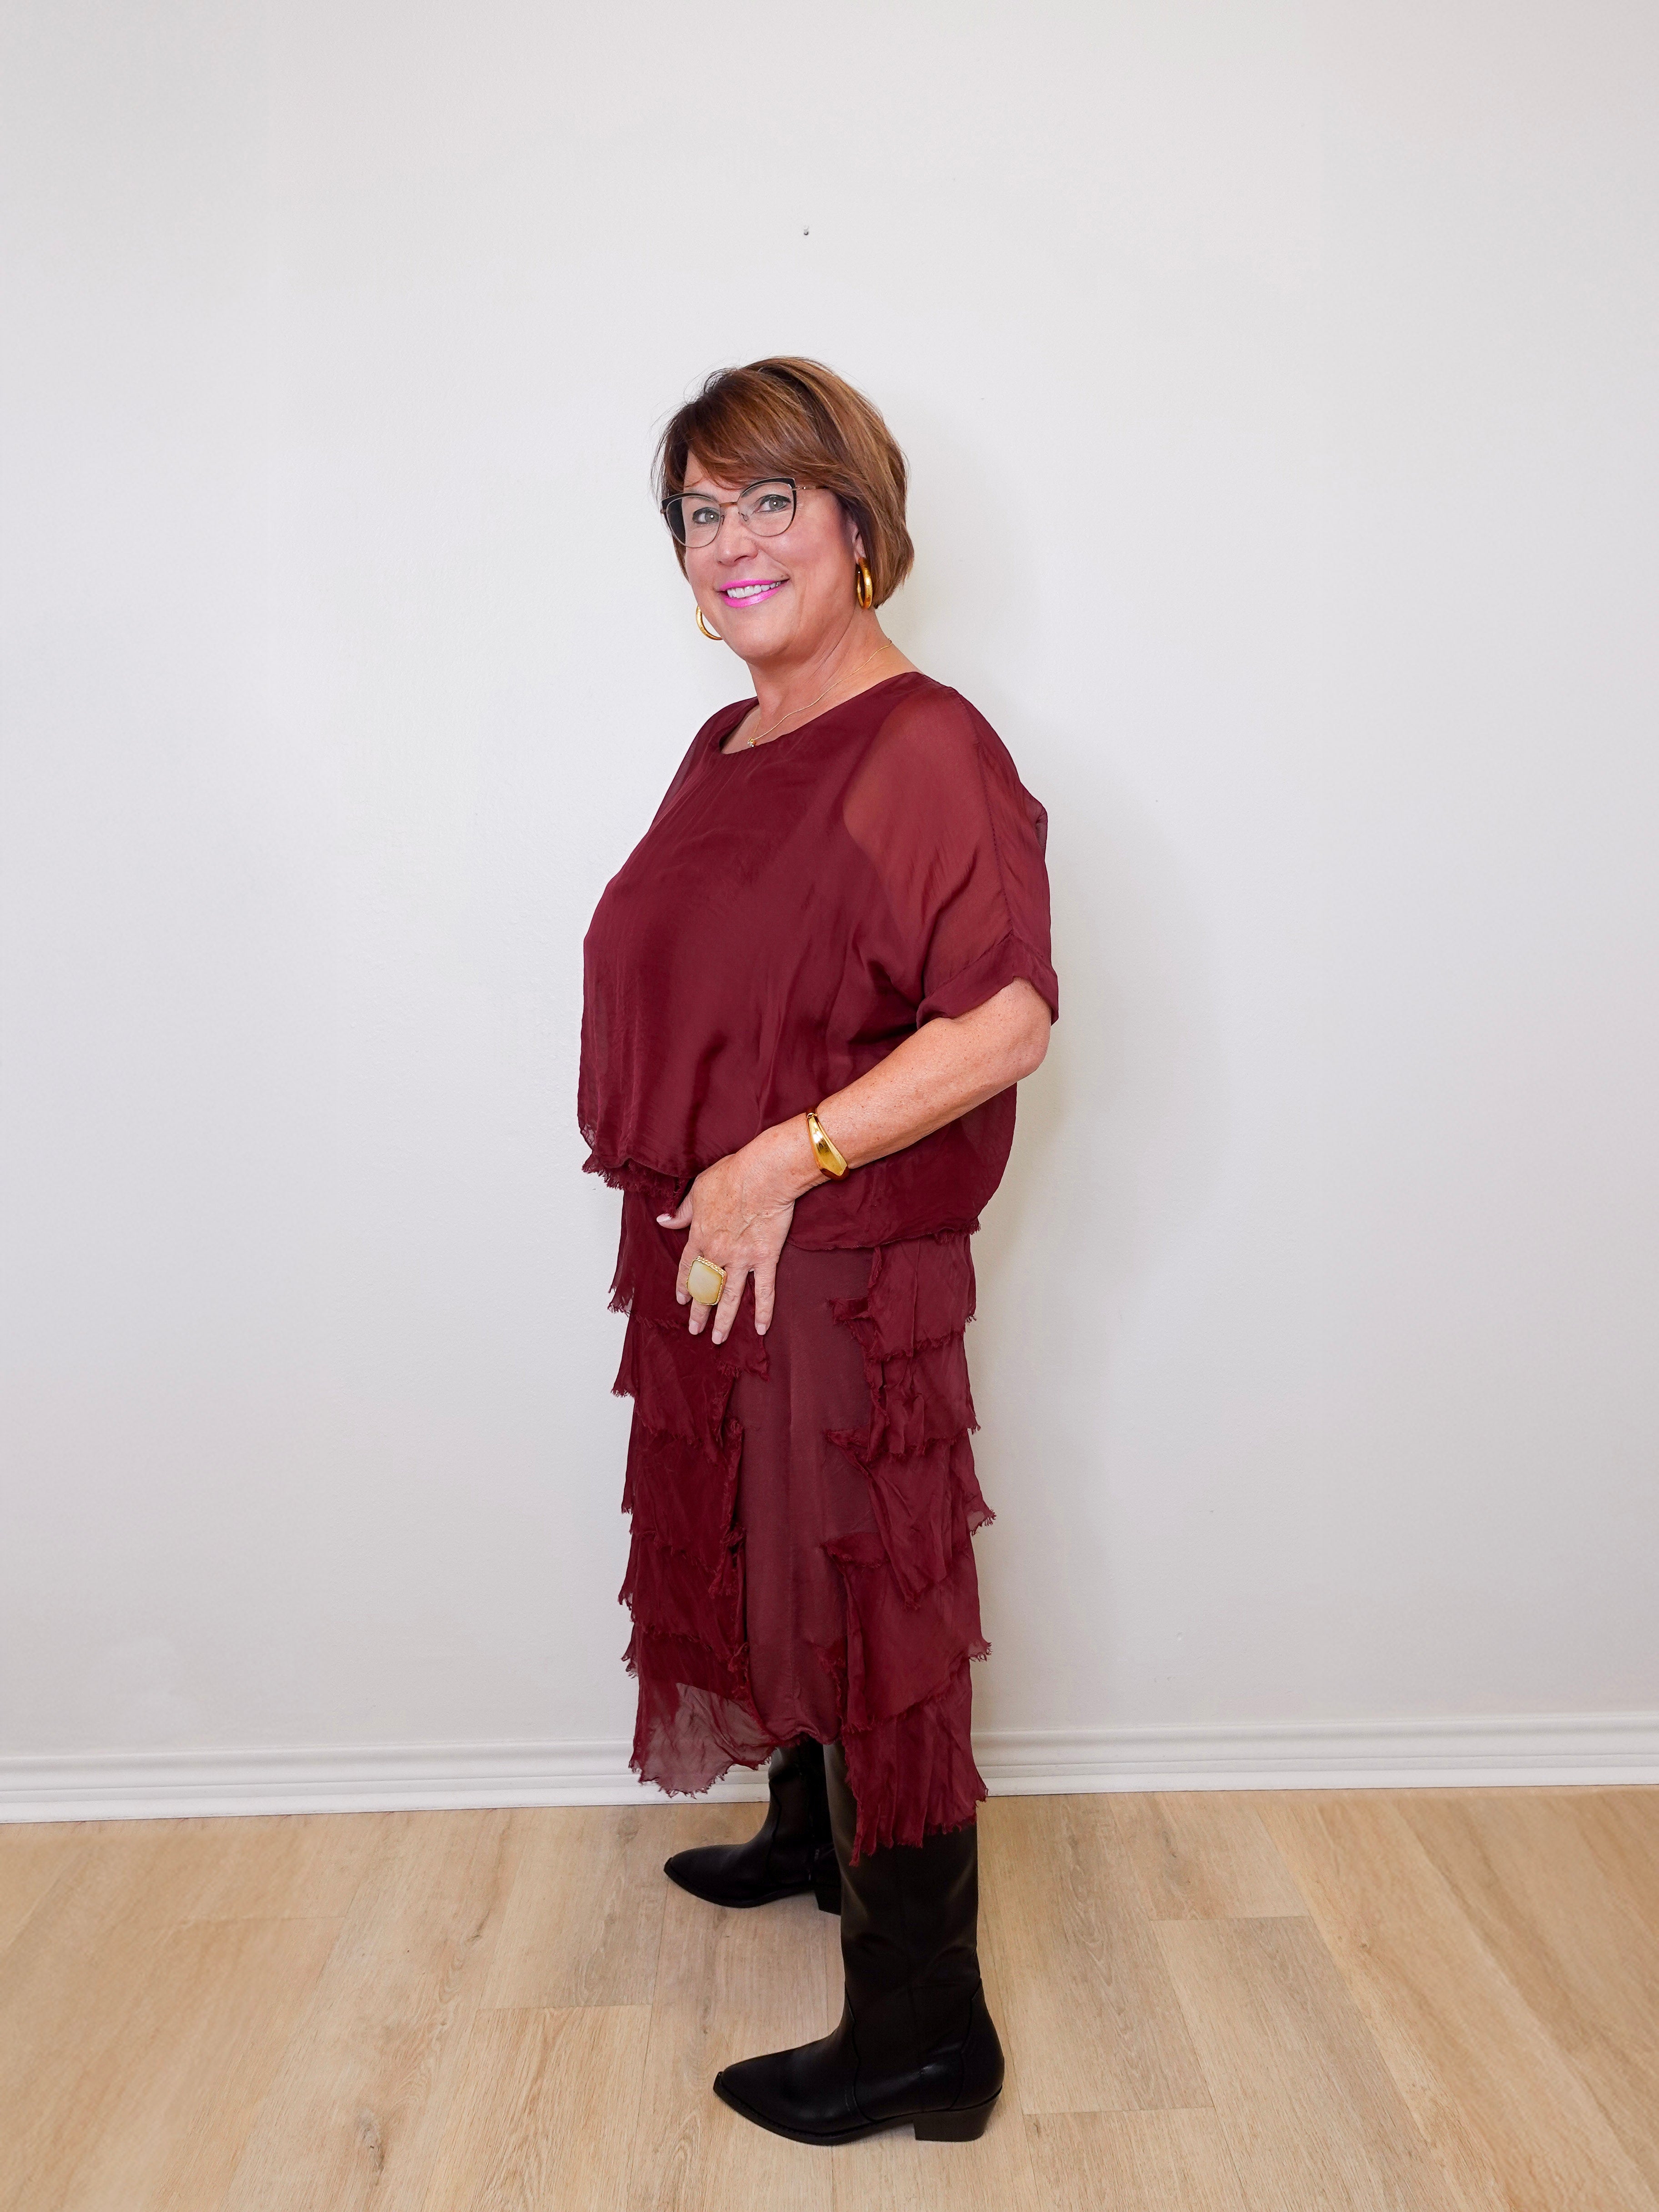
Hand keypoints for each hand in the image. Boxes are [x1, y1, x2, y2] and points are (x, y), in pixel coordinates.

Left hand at [656, 1121, 818, 1343]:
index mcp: (699, 1236)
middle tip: (694, 1329)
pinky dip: (763, 1310)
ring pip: (729, 1296)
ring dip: (723, 1320)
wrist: (763, 1174)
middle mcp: (717, 1253)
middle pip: (705, 1288)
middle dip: (699, 1311)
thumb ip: (682, 1211)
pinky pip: (764, 1290)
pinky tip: (760, 1329)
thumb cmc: (731, 1175)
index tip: (681, 1299)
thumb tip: (663, 1219)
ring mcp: (741, 1259)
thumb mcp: (698, 1189)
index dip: (683, 1284)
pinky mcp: (765, 1258)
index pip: (687, 1267)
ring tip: (718, 1339)